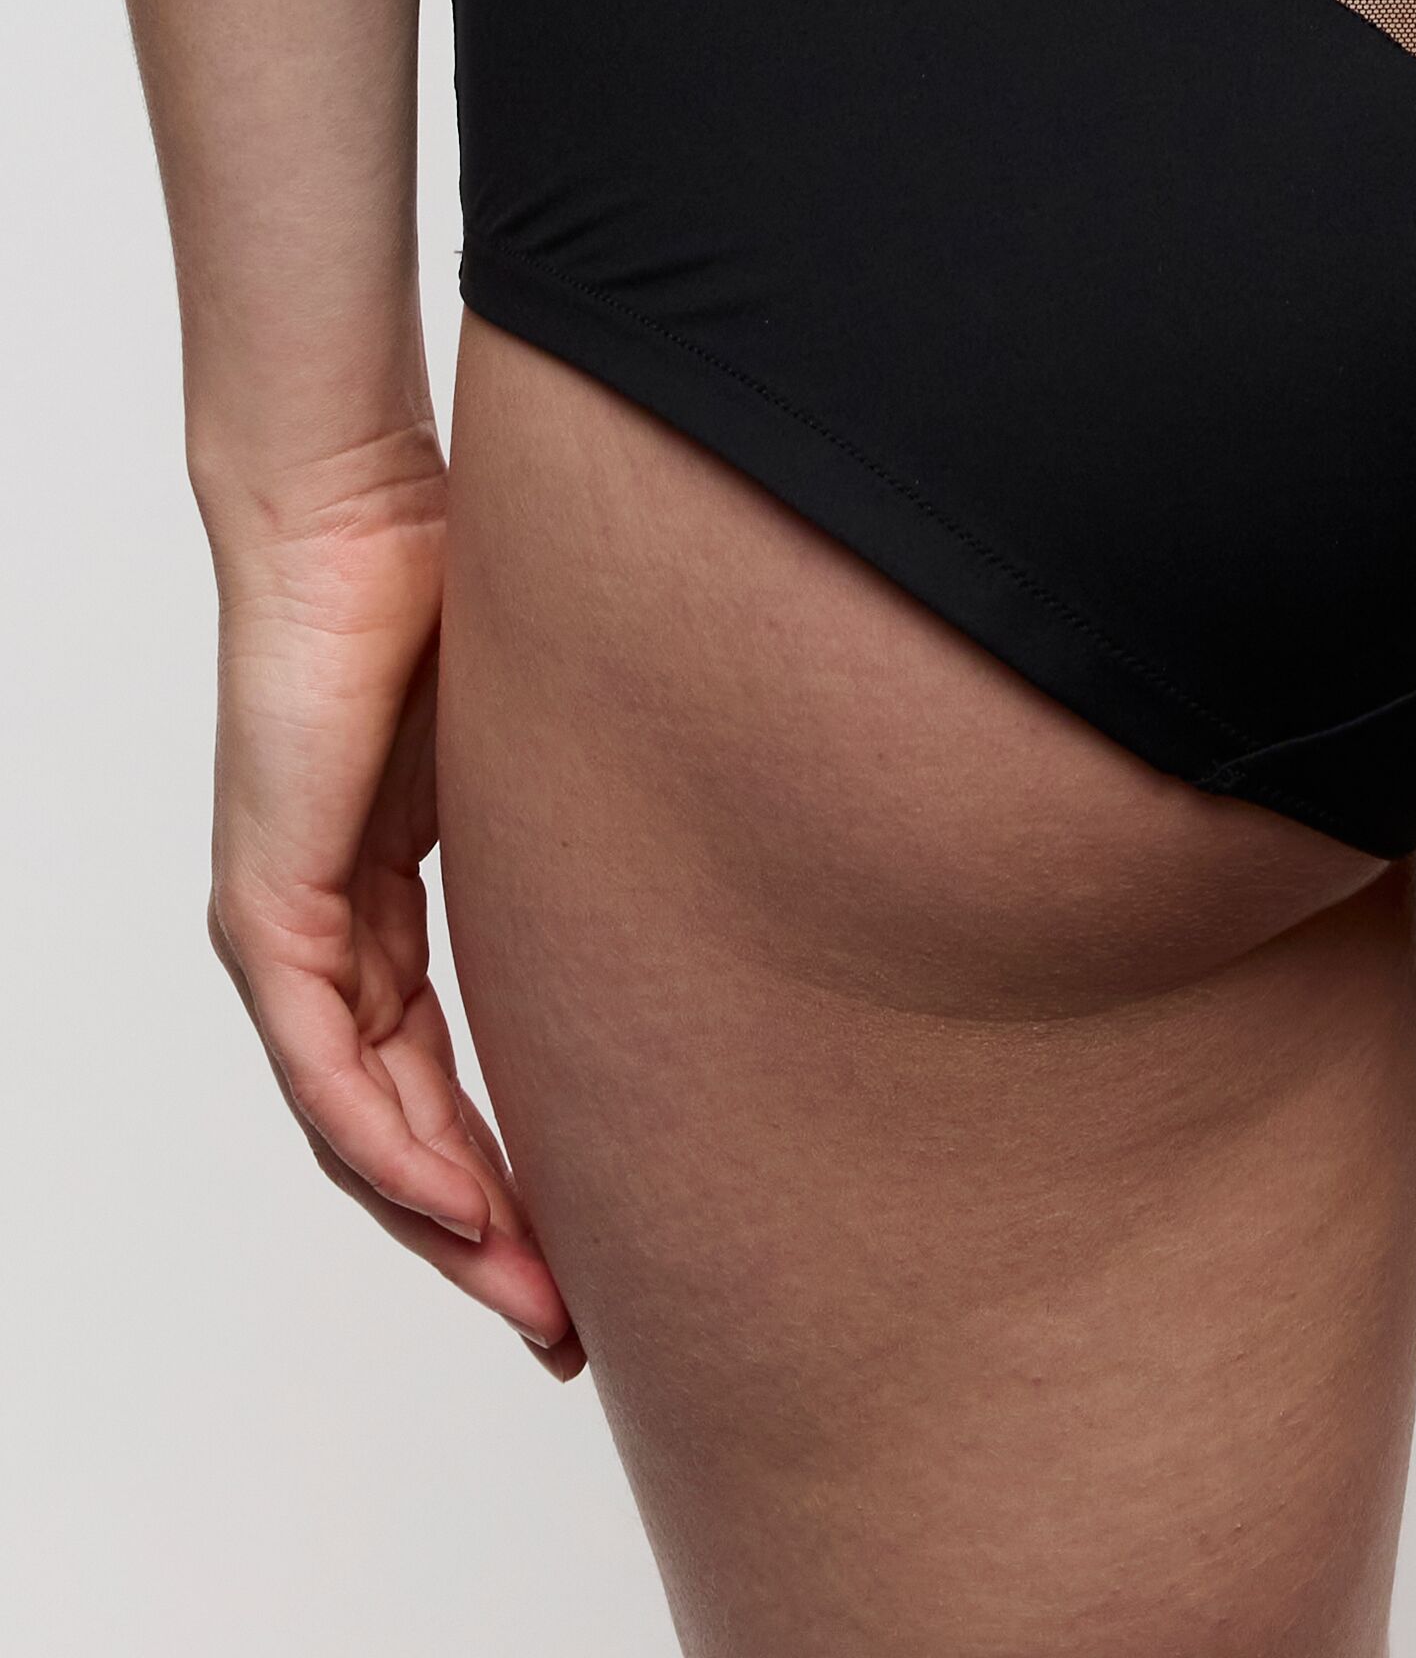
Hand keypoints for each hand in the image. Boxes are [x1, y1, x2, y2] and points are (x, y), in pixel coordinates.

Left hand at [205, 431, 580, 1377]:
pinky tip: (468, 1206)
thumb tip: (723, 866)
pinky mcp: (268, 904)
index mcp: (389, 904)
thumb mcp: (553, 759)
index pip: (442, 1077)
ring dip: (451, 1224)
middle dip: (490, 1240)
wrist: (353, 511)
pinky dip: (396, 1148)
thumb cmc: (461, 596)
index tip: (592, 1252)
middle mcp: (325, 936)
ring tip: (537, 1300)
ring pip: (359, 1124)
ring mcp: (287, 927)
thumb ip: (594, 836)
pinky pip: (326, 1065)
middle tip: (570, 1328)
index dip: (514, 1177)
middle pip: (400, 1133)